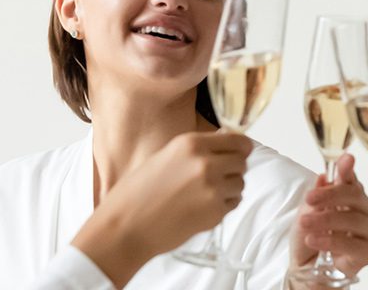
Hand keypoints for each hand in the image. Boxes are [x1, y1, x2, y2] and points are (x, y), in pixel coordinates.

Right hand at [72, 131, 251, 285]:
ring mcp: (212, 188)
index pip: (238, 140)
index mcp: (191, 144)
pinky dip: (222, 206)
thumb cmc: (136, 194)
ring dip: (229, 189)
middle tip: (217, 177)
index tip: (239, 153)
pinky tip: (200, 208)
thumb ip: (195, 151)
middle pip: (242, 161)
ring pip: (240, 184)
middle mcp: (205, 163)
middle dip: (233, 169)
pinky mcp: (215, 212)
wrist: (125, 226)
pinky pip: (233, 204)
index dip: (240, 148)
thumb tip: (223, 145)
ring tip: (204, 195)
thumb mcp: (164, 157)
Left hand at [292, 154, 367, 275]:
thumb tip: (323, 177)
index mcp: (351, 197)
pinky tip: (314, 240)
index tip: (346, 158)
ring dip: (325, 220)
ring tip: (305, 224)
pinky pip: (353, 244)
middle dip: (330, 194)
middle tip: (309, 198)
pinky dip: (331, 241)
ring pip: (353, 219)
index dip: (348, 168)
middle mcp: (365, 211)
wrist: (307, 266)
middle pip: (355, 195)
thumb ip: (317, 196)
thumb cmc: (310, 237)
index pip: (351, 179)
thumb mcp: (306, 213)